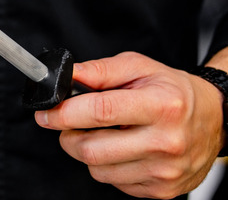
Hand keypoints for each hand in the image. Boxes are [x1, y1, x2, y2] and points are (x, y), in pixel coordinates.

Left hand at [34, 52, 224, 198]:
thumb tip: (66, 75)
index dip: (64, 113)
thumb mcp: (139, 67)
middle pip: (91, 149)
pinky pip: (113, 182)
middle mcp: (165, 142)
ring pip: (97, 169)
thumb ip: (99, 70)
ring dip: (87, 151)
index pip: (100, 112)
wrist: (216, 119)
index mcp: (161, 106)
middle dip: (68, 135)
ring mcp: (164, 171)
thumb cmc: (173, 91)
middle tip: (71, 123)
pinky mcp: (161, 190)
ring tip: (103, 133)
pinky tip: (121, 149)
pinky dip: (107, 165)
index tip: (46, 113)